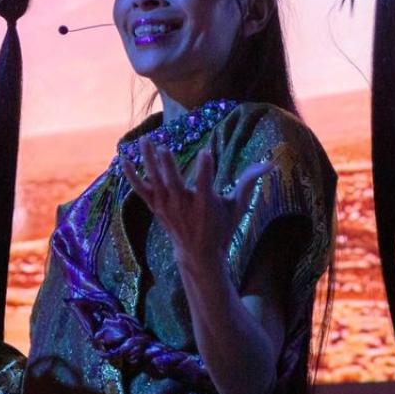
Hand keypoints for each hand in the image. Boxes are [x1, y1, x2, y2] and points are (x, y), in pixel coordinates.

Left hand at [120, 138, 272, 274]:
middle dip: (168, 167)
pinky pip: (141, 190)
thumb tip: (269, 163)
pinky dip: (132, 176)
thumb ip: (248, 183)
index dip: (205, 169)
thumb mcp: (237, 208)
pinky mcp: (156, 207)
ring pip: (155, 182)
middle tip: (163, 148)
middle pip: (173, 184)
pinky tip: (125, 159)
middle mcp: (183, 206)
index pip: (205, 184)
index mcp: (205, 206)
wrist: (198, 253)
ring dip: (149, 162)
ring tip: (146, 141)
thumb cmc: (221, 227)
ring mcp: (167, 207)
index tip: (206, 152)